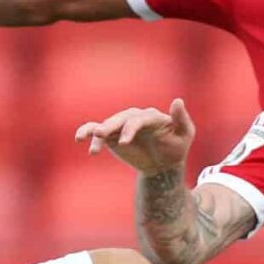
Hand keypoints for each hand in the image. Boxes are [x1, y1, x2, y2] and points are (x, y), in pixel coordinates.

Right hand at [74, 99, 195, 175]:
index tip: (124, 142)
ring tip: (85, 138)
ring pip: (108, 124)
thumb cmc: (176, 147)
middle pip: (121, 118)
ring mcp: (122, 125)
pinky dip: (87, 131)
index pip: (139, 119)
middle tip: (100, 134)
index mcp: (152, 116)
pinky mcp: (112, 135)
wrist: (163, 163)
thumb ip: (181, 119)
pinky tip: (79, 138)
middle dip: (111, 126)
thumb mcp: (184, 135)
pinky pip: (97, 130)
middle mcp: (135, 118)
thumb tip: (178, 100)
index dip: (130, 128)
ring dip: (97, 130)